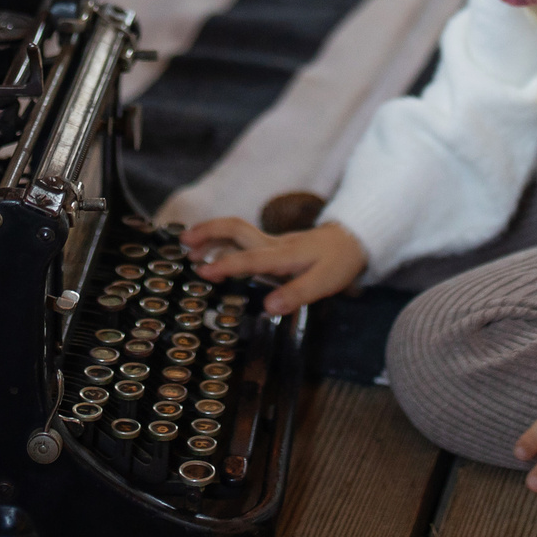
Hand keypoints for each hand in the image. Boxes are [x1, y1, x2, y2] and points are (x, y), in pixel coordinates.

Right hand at [180, 216, 366, 315]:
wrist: (352, 240)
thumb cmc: (339, 262)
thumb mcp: (325, 283)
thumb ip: (296, 294)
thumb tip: (268, 307)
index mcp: (283, 255)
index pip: (249, 258)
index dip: (226, 265)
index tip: (203, 273)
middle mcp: (272, 244)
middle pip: (236, 229)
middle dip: (209, 232)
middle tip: (184, 242)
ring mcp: (271, 242)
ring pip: (236, 231)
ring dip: (211, 235)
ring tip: (189, 248)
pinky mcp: (271, 244)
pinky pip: (241, 238)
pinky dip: (221, 240)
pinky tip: (211, 251)